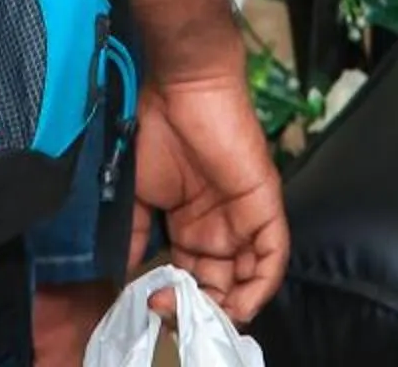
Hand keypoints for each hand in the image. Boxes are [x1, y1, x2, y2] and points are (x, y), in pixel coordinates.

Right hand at [129, 69, 288, 323]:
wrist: (181, 87)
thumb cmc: (155, 128)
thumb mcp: (137, 194)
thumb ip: (136, 233)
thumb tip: (124, 271)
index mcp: (191, 224)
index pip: (193, 277)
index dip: (177, 297)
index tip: (152, 302)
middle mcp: (219, 225)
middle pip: (220, 284)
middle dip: (200, 306)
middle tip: (175, 310)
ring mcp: (244, 216)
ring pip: (248, 277)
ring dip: (229, 304)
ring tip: (203, 312)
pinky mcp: (264, 204)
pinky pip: (273, 255)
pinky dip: (262, 284)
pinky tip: (240, 302)